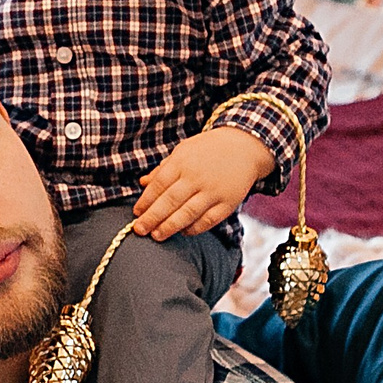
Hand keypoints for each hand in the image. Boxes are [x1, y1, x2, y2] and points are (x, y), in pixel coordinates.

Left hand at [134, 126, 275, 240]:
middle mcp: (197, 177)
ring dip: (169, 227)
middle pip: (170, 201)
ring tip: (157, 236)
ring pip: (187, 214)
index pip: (159, 185)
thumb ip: (163, 169)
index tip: (137, 213)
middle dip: (152, 218)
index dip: (146, 201)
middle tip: (140, 230)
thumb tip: (143, 183)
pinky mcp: (228, 202)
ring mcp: (213, 191)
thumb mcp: (184, 151)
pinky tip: (183, 232)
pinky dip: (194, 228)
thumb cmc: (209, 150)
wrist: (245, 146)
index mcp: (183, 161)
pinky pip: (208, 220)